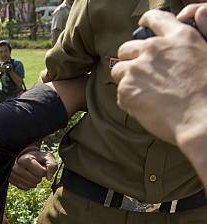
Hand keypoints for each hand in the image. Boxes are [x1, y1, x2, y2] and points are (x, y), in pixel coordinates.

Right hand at [10, 146, 57, 189]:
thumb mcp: (46, 157)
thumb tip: (49, 178)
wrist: (23, 157)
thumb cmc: (37, 157)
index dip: (44, 170)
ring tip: (32, 174)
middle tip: (36, 170)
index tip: (40, 166)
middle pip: (36, 180)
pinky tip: (28, 178)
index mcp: (25, 159)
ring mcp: (12, 174)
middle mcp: (16, 167)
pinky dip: (28, 185)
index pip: (41, 173)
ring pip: (30, 185)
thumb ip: (52, 165)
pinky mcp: (11, 180)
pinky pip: (25, 188)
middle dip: (39, 176)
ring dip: (34, 181)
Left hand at [111, 7, 206, 145]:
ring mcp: (137, 69)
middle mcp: (154, 49)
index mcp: (178, 37)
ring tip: (142, 92)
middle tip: (141, 73)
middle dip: (131, 58)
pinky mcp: (126, 90)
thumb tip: (198, 11)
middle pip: (127, 48)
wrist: (201, 118)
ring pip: (118, 70)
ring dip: (126, 79)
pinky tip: (144, 107)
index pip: (155, 18)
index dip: (146, 22)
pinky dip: (128, 99)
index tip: (142, 26)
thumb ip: (199, 33)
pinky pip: (120, 93)